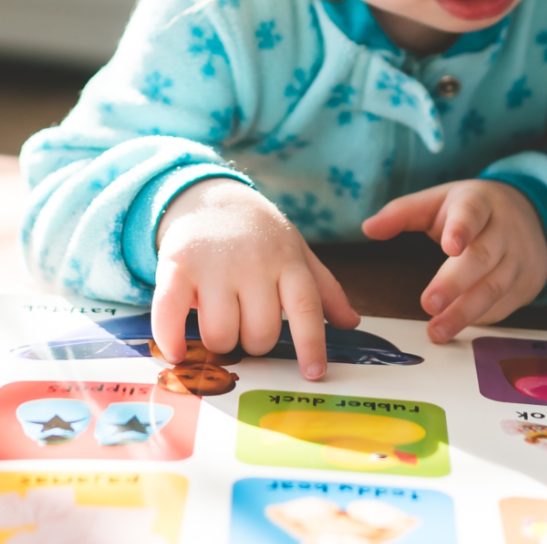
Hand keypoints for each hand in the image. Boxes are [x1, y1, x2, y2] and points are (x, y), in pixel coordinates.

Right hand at [152, 178, 359, 378]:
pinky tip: (177, 352)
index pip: (306, 308)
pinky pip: (170, 314)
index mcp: (288, 262)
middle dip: (255, 343)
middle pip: (260, 333)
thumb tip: (351, 323)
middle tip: (247, 327)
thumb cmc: (259, 234)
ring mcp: (214, 266)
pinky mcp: (176, 266)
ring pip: (221, 334)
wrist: (209, 197)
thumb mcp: (297, 252)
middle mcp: (253, 264)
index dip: (312, 344)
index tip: (314, 374)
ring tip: (220, 324)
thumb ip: (324, 289)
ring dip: (220, 342)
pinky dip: (171, 339)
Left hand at [362, 180, 546, 342]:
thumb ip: (403, 213)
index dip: (462, 229)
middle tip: (428, 304)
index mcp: (478, 203)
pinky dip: (479, 320)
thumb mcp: (440, 201)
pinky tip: (457, 330)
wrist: (533, 218)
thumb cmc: (472, 212)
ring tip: (436, 332)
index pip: (472, 212)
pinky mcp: (524, 285)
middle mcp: (503, 230)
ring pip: (494, 287)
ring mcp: (517, 259)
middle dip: (455, 282)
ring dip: (464, 312)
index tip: (451, 246)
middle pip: (482, 257)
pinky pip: (502, 306)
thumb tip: (367, 228)